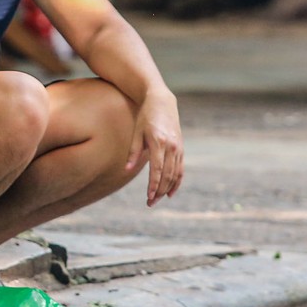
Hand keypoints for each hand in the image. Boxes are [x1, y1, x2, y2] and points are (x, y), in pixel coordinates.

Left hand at [126, 89, 183, 205]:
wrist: (162, 102)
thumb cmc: (145, 117)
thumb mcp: (136, 132)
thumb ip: (132, 152)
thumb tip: (125, 170)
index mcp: (158, 142)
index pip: (157, 169)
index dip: (153, 185)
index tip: (148, 197)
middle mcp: (171, 146)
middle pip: (167, 175)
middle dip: (159, 191)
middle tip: (150, 203)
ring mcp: (178, 148)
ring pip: (175, 174)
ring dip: (167, 189)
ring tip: (156, 200)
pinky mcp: (181, 149)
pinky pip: (180, 169)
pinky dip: (177, 182)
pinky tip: (170, 193)